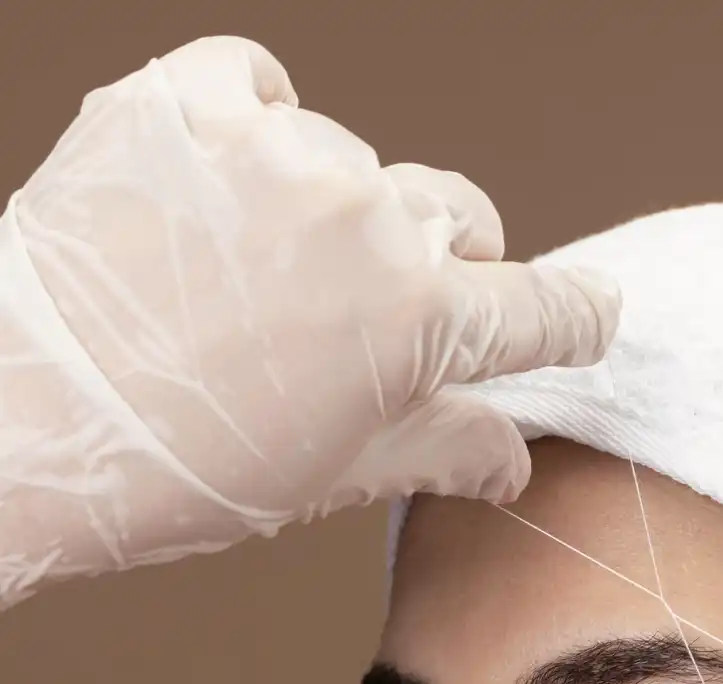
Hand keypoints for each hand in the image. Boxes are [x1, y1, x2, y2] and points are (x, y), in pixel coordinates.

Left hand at [0, 36, 617, 607]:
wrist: (23, 418)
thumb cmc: (180, 466)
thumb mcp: (334, 474)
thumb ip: (442, 447)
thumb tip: (511, 459)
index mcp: (420, 321)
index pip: (542, 308)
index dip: (572, 317)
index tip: (584, 315)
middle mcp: (369, 220)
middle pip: (460, 218)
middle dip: (443, 264)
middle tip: (379, 310)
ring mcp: (280, 153)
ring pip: (358, 163)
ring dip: (334, 211)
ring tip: (257, 272)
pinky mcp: (189, 101)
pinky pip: (261, 87)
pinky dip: (256, 129)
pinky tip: (224, 190)